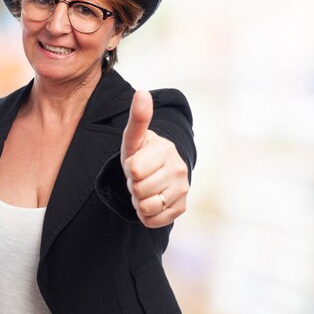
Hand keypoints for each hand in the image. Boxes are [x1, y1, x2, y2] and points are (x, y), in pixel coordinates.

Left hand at [120, 90, 189, 227]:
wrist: (155, 171)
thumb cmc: (141, 152)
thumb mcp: (133, 137)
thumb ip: (137, 118)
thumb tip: (142, 92)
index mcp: (166, 150)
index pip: (135, 170)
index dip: (129, 168)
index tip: (136, 162)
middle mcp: (179, 169)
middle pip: (139, 190)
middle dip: (134, 185)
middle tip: (140, 177)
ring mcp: (183, 189)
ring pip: (146, 206)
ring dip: (139, 200)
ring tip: (145, 188)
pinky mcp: (182, 206)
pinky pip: (155, 220)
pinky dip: (147, 215)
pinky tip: (151, 200)